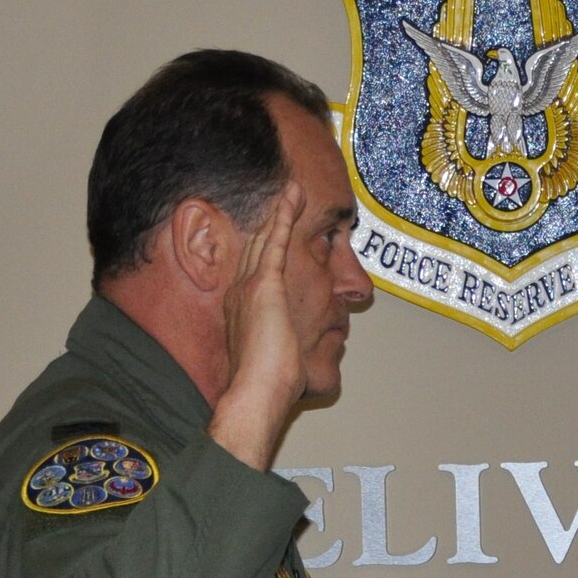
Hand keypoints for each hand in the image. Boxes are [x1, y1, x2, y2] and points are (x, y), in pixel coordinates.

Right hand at [208, 182, 305, 469]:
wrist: (258, 390)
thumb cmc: (270, 382)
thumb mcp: (283, 353)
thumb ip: (296, 338)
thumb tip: (334, 341)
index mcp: (244, 307)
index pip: (256, 267)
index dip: (264, 244)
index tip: (273, 227)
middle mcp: (243, 291)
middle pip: (258, 246)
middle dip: (270, 221)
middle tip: (281, 194)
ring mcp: (253, 285)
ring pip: (267, 237)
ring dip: (280, 211)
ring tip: (290, 186)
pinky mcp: (265, 284)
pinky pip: (276, 240)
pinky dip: (284, 215)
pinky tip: (293, 195)